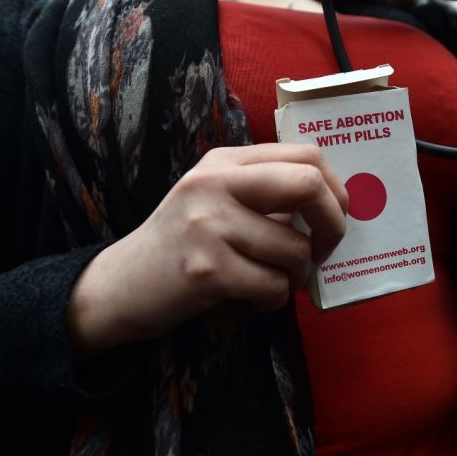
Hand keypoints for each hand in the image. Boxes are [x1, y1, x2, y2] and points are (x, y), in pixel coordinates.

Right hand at [67, 144, 347, 354]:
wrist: (120, 286)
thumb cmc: (181, 244)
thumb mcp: (215, 201)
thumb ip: (266, 195)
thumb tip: (336, 208)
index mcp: (224, 161)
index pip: (306, 154)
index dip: (336, 189)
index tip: (335, 216)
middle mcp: (215, 183)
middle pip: (309, 185)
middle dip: (333, 226)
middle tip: (323, 252)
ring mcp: (208, 225)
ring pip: (295, 250)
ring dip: (296, 277)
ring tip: (270, 281)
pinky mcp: (207, 269)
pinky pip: (274, 286)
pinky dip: (273, 300)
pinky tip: (253, 299)